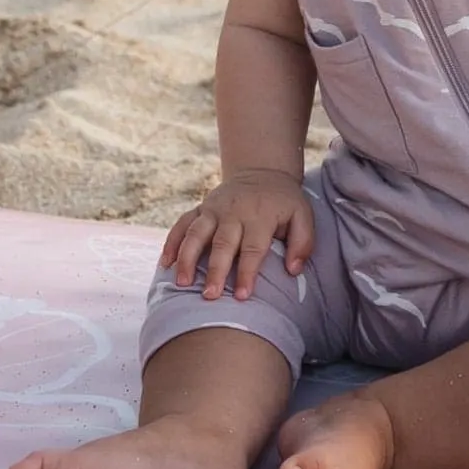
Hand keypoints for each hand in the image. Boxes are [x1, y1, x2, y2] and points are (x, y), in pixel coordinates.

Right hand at [160, 167, 313, 302]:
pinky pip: (182, 224)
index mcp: (260, 216)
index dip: (246, 272)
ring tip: (182, 283)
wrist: (262, 172)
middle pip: (222, 243)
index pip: (253, 248)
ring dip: (187, 258)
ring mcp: (213, 209)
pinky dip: (172, 242)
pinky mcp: (200, 208)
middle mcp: (234, 212)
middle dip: (215, 270)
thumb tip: (293, 270)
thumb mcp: (303, 215)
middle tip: (209, 296)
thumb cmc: (283, 202)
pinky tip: (166, 263)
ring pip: (196, 233)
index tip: (241, 296)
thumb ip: (303, 242)